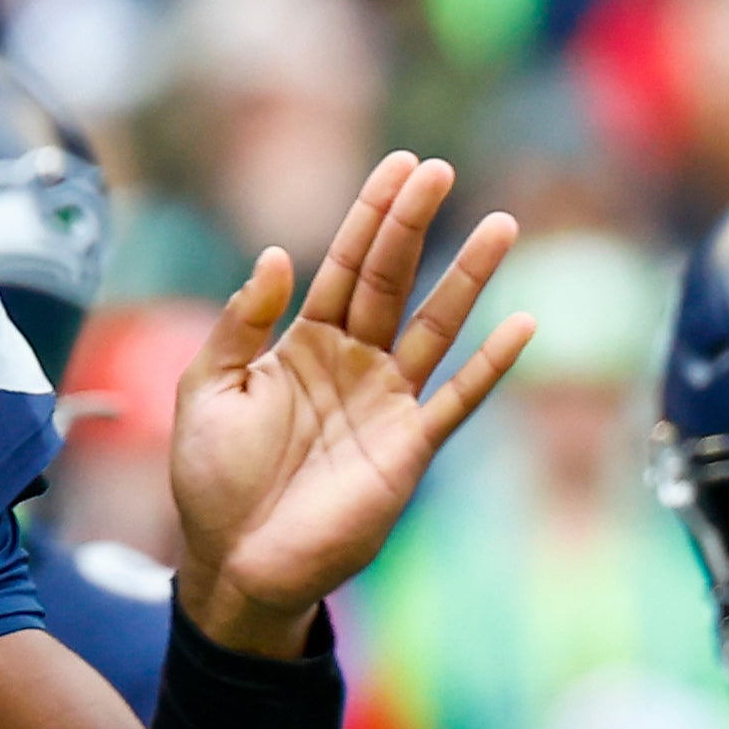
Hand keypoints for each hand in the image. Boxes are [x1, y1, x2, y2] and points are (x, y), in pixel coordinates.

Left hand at [168, 152, 530, 655]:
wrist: (233, 563)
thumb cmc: (214, 482)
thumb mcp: (206, 391)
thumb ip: (239, 324)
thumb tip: (275, 255)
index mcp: (303, 343)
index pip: (345, 265)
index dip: (371, 214)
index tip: (401, 165)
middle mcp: (353, 363)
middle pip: (392, 279)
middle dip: (414, 224)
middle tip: (441, 169)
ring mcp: (385, 403)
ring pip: (434, 326)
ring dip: (467, 278)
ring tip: (500, 225)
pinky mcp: (407, 449)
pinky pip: (456, 399)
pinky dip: (489, 365)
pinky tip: (522, 325)